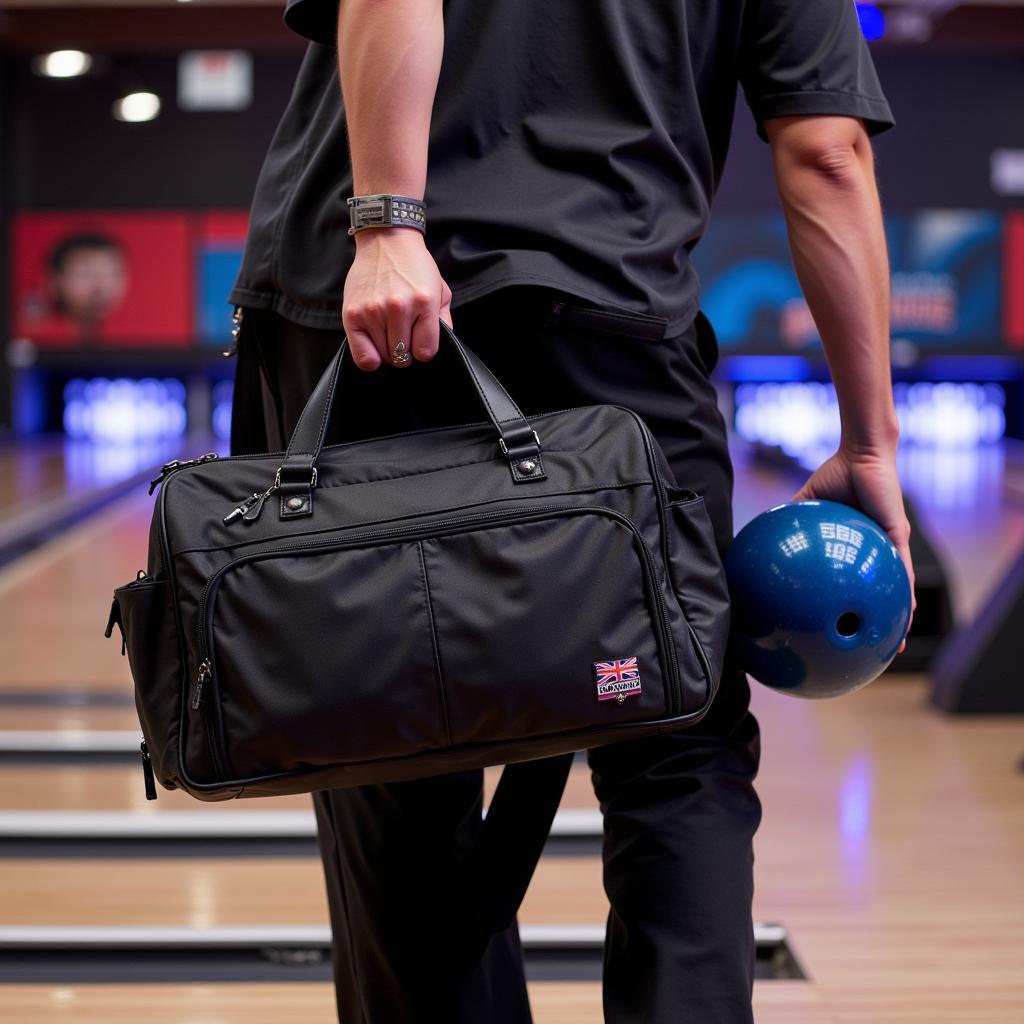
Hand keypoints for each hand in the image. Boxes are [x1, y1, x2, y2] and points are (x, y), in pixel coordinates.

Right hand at [342, 228, 453, 370]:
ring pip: (384, 357)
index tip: (420, 341)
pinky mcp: (352, 314)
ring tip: (389, 333)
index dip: (424, 350)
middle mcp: (398, 308)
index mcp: (424, 302)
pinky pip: (362, 357)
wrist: (386, 240)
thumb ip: (444, 321)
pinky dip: (370, 358)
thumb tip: (435, 349)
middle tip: (403, 336)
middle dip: (405, 352)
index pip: (425, 351)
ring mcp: (373, 311)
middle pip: (403, 357)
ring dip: (388, 351)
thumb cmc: (414, 267)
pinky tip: (374, 346)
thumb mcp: (441, 290)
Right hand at [790, 444, 915, 652]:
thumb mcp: (805, 504)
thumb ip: (788, 523)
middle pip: (883, 592)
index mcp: (858, 542)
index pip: (856, 579)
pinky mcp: (897, 534)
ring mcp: (891, 543)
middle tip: (879, 648)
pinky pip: (902, 569)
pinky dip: (904, 590)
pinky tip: (905, 610)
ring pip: (899, 588)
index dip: (855, 605)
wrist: (859, 454)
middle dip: (884, 622)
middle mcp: (878, 547)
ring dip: (901, 615)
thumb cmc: (836, 474)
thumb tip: (759, 540)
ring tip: (897, 641)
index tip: (848, 628)